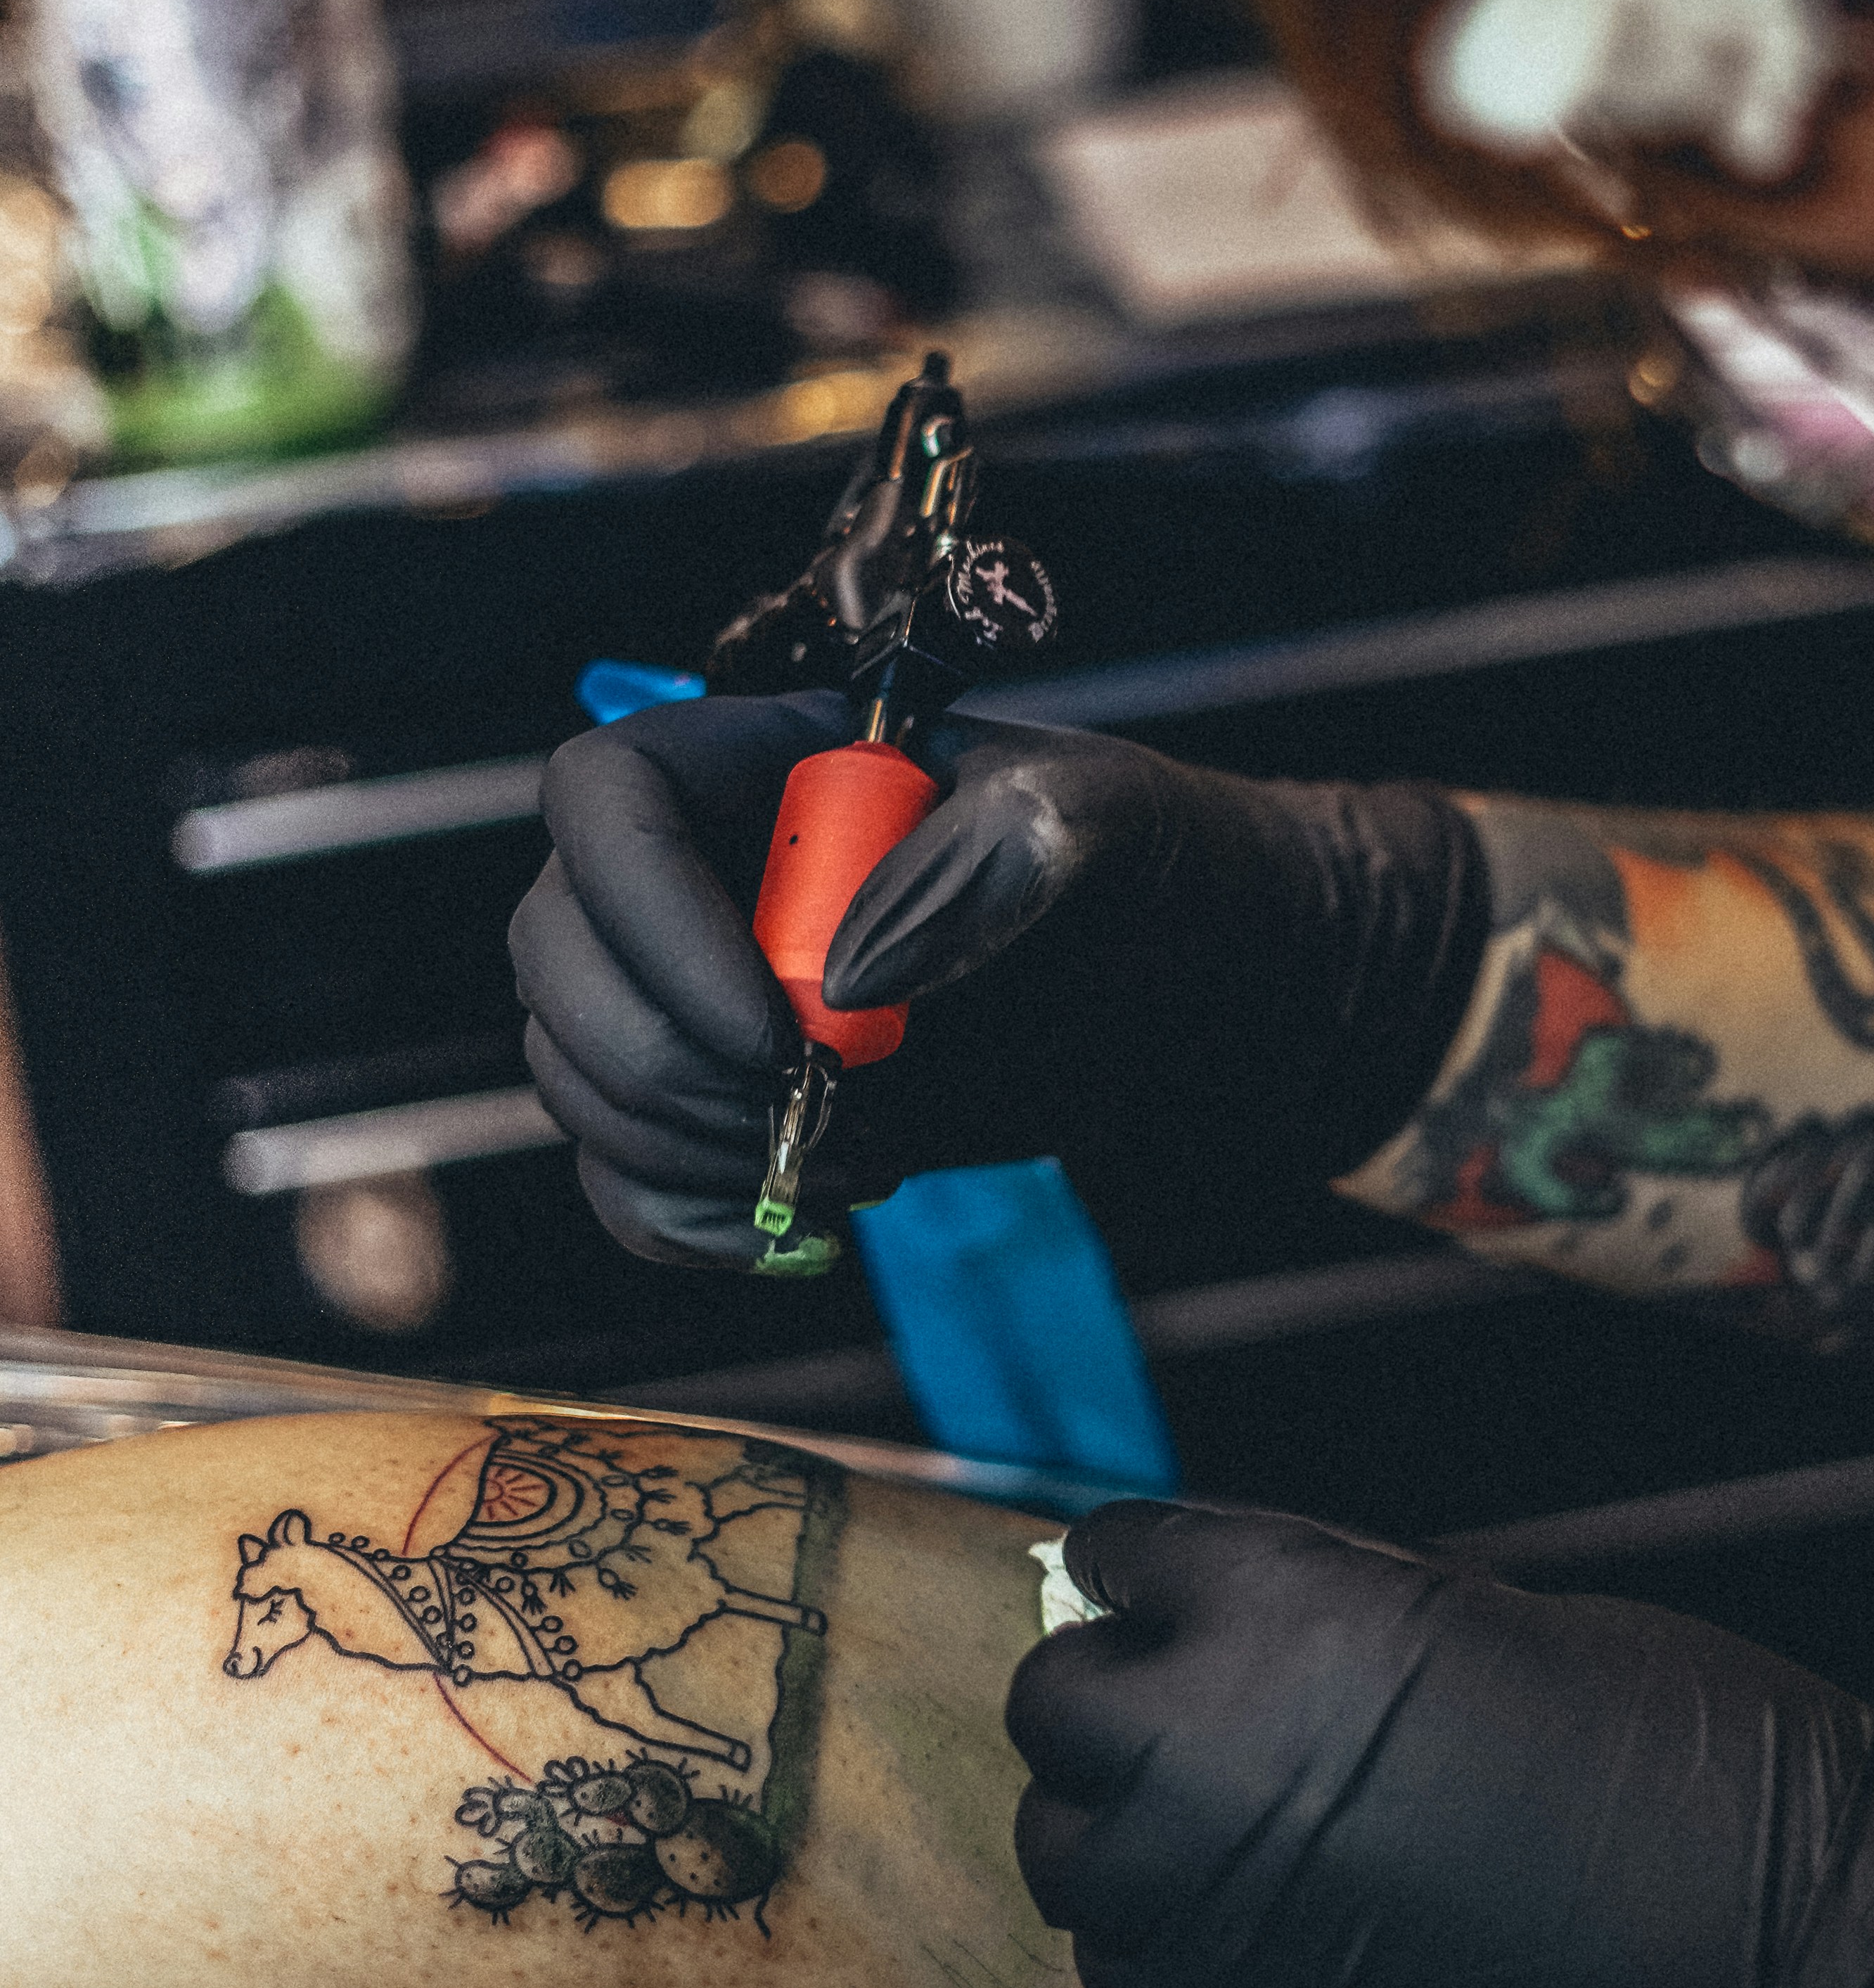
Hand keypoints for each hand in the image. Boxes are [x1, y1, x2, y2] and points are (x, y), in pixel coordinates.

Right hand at [510, 696, 1486, 1266]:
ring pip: (581, 1076)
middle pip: (556, 955)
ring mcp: (701, 993)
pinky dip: (688, 1222)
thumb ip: (990, 865)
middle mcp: (705, 870)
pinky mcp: (728, 1107)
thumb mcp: (1105, 829)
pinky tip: (804, 1229)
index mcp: (767, 759)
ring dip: (693, 1146)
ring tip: (862, 1153)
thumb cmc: (1158, 869)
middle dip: (665, 1060)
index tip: (772, 1023)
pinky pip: (623, 1180)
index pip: (604, 798)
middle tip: (811, 1108)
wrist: (1203, 997)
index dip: (645, 915)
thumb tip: (846, 977)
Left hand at [1008, 1501, 1873, 1987]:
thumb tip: (1234, 1625)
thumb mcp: (1487, 1613)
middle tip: (1188, 1701)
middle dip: (1115, 1692)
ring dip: (1116, 1822)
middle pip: (1056, 1704)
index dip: (1154, 1570)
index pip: (1122, 1556)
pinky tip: (1238, 1925)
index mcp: (1287, 1607)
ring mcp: (1219, 1908)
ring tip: (1205, 1818)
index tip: (1174, 1585)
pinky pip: (1124, 1979)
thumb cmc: (1684, 1755)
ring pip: (1063, 1848)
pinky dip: (1155, 1948)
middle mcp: (1215, 1749)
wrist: (1789, 1955)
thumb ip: (1335, 1615)